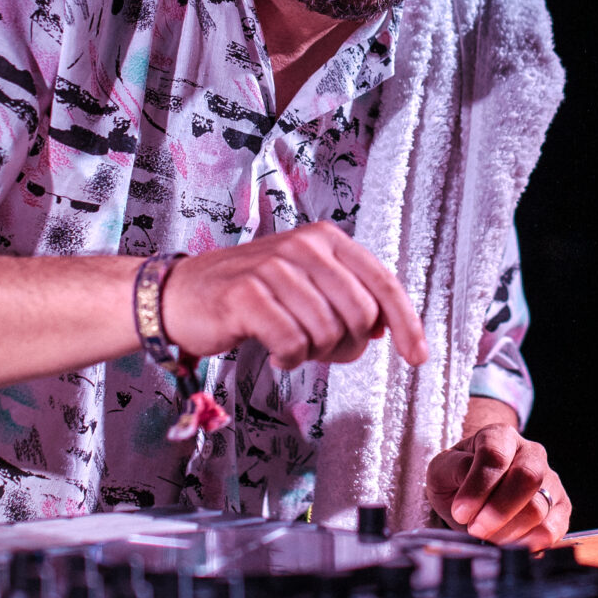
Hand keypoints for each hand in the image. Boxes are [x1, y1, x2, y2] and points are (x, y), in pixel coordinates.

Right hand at [161, 225, 428, 369]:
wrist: (181, 295)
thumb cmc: (249, 294)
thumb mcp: (305, 285)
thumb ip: (346, 298)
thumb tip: (383, 327)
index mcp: (326, 238)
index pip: (383, 282)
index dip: (406, 323)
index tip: (416, 356)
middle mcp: (303, 245)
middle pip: (359, 314)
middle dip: (347, 345)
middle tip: (320, 351)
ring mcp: (273, 267)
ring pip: (327, 332)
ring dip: (312, 353)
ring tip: (289, 345)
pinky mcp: (246, 295)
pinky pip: (292, 343)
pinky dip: (288, 358)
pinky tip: (274, 351)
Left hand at [426, 406, 570, 547]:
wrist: (475, 492)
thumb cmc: (458, 479)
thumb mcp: (443, 469)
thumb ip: (454, 470)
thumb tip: (471, 488)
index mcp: (500, 436)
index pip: (495, 456)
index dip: (478, 488)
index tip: (460, 512)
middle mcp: (531, 453)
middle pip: (527, 478)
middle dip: (498, 511)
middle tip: (476, 530)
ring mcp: (550, 480)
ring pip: (539, 508)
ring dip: (508, 531)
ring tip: (487, 537)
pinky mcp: (560, 508)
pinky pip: (554, 528)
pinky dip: (529, 543)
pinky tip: (508, 544)